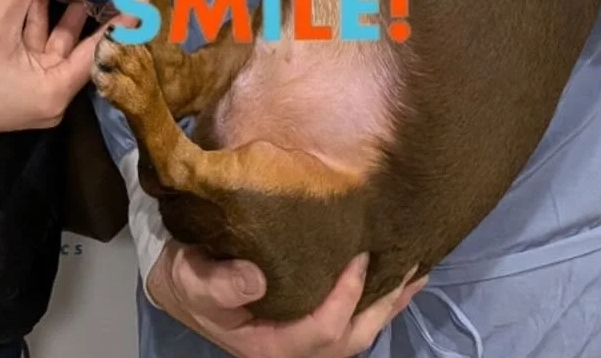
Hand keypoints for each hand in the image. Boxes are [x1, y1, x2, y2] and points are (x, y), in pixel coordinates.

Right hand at [0, 0, 107, 140]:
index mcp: (56, 91)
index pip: (97, 52)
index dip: (118, 23)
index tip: (139, 0)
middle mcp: (54, 95)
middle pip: (77, 44)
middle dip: (87, 8)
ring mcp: (39, 89)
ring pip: (56, 41)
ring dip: (58, 9)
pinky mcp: (24, 83)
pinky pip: (39, 47)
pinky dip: (38, 22)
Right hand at [145, 242, 426, 356]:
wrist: (185, 285)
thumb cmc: (191, 279)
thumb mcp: (194, 279)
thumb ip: (222, 283)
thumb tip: (258, 278)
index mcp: (271, 346)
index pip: (323, 328)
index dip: (346, 295)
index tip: (359, 253)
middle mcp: (294, 351)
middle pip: (352, 338)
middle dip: (384, 306)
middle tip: (412, 269)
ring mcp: (304, 341)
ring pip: (357, 334)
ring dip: (388, 305)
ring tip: (416, 274)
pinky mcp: (308, 326)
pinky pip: (351, 322)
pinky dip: (376, 303)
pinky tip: (393, 280)